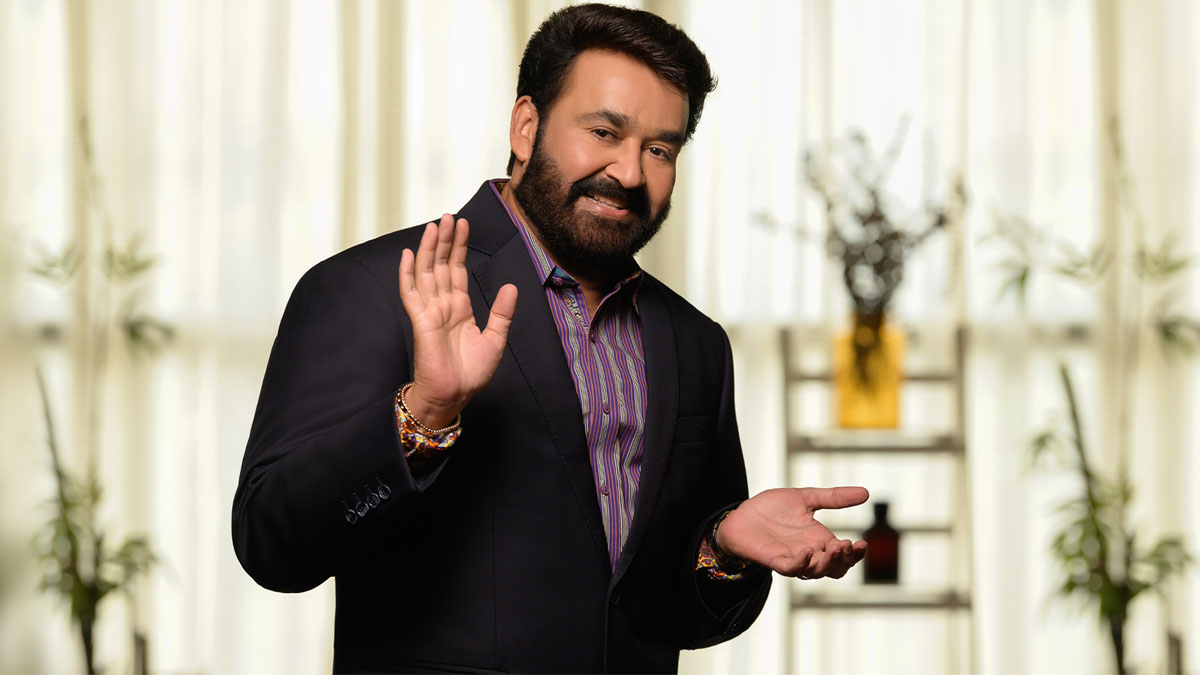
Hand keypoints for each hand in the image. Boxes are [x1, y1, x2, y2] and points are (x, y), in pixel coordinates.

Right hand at [398, 214, 517, 426]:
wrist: (455, 396)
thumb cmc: (471, 374)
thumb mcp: (495, 339)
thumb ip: (502, 313)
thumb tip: (511, 286)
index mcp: (460, 309)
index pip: (457, 271)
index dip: (459, 248)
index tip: (463, 225)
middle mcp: (443, 306)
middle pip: (441, 266)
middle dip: (445, 241)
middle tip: (448, 216)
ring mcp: (430, 312)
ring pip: (426, 273)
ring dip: (429, 249)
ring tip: (434, 226)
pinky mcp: (421, 322)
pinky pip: (411, 294)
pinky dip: (407, 274)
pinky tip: (407, 255)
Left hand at [716, 486, 868, 578]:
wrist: (742, 513)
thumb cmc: (772, 508)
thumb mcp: (806, 498)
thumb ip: (833, 497)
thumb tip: (866, 493)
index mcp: (819, 540)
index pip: (844, 556)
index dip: (855, 554)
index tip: (862, 543)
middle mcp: (809, 552)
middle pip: (834, 569)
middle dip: (844, 560)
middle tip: (847, 544)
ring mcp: (791, 558)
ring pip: (815, 572)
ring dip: (827, 563)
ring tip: (834, 547)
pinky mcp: (773, 560)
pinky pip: (790, 569)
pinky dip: (800, 563)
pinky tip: (807, 551)